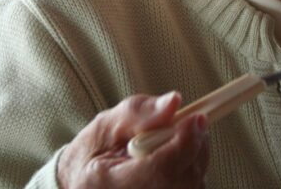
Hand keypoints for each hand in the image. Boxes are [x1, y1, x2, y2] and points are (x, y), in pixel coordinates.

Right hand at [57, 91, 209, 187]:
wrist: (85, 183)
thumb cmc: (93, 153)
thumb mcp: (106, 126)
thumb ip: (139, 113)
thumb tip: (174, 102)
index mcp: (112, 185)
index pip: (161, 170)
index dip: (184, 142)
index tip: (195, 117)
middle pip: (184, 177)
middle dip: (194, 144)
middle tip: (189, 121)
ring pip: (194, 183)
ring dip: (195, 154)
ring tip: (175, 140)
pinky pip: (194, 187)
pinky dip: (193, 167)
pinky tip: (177, 157)